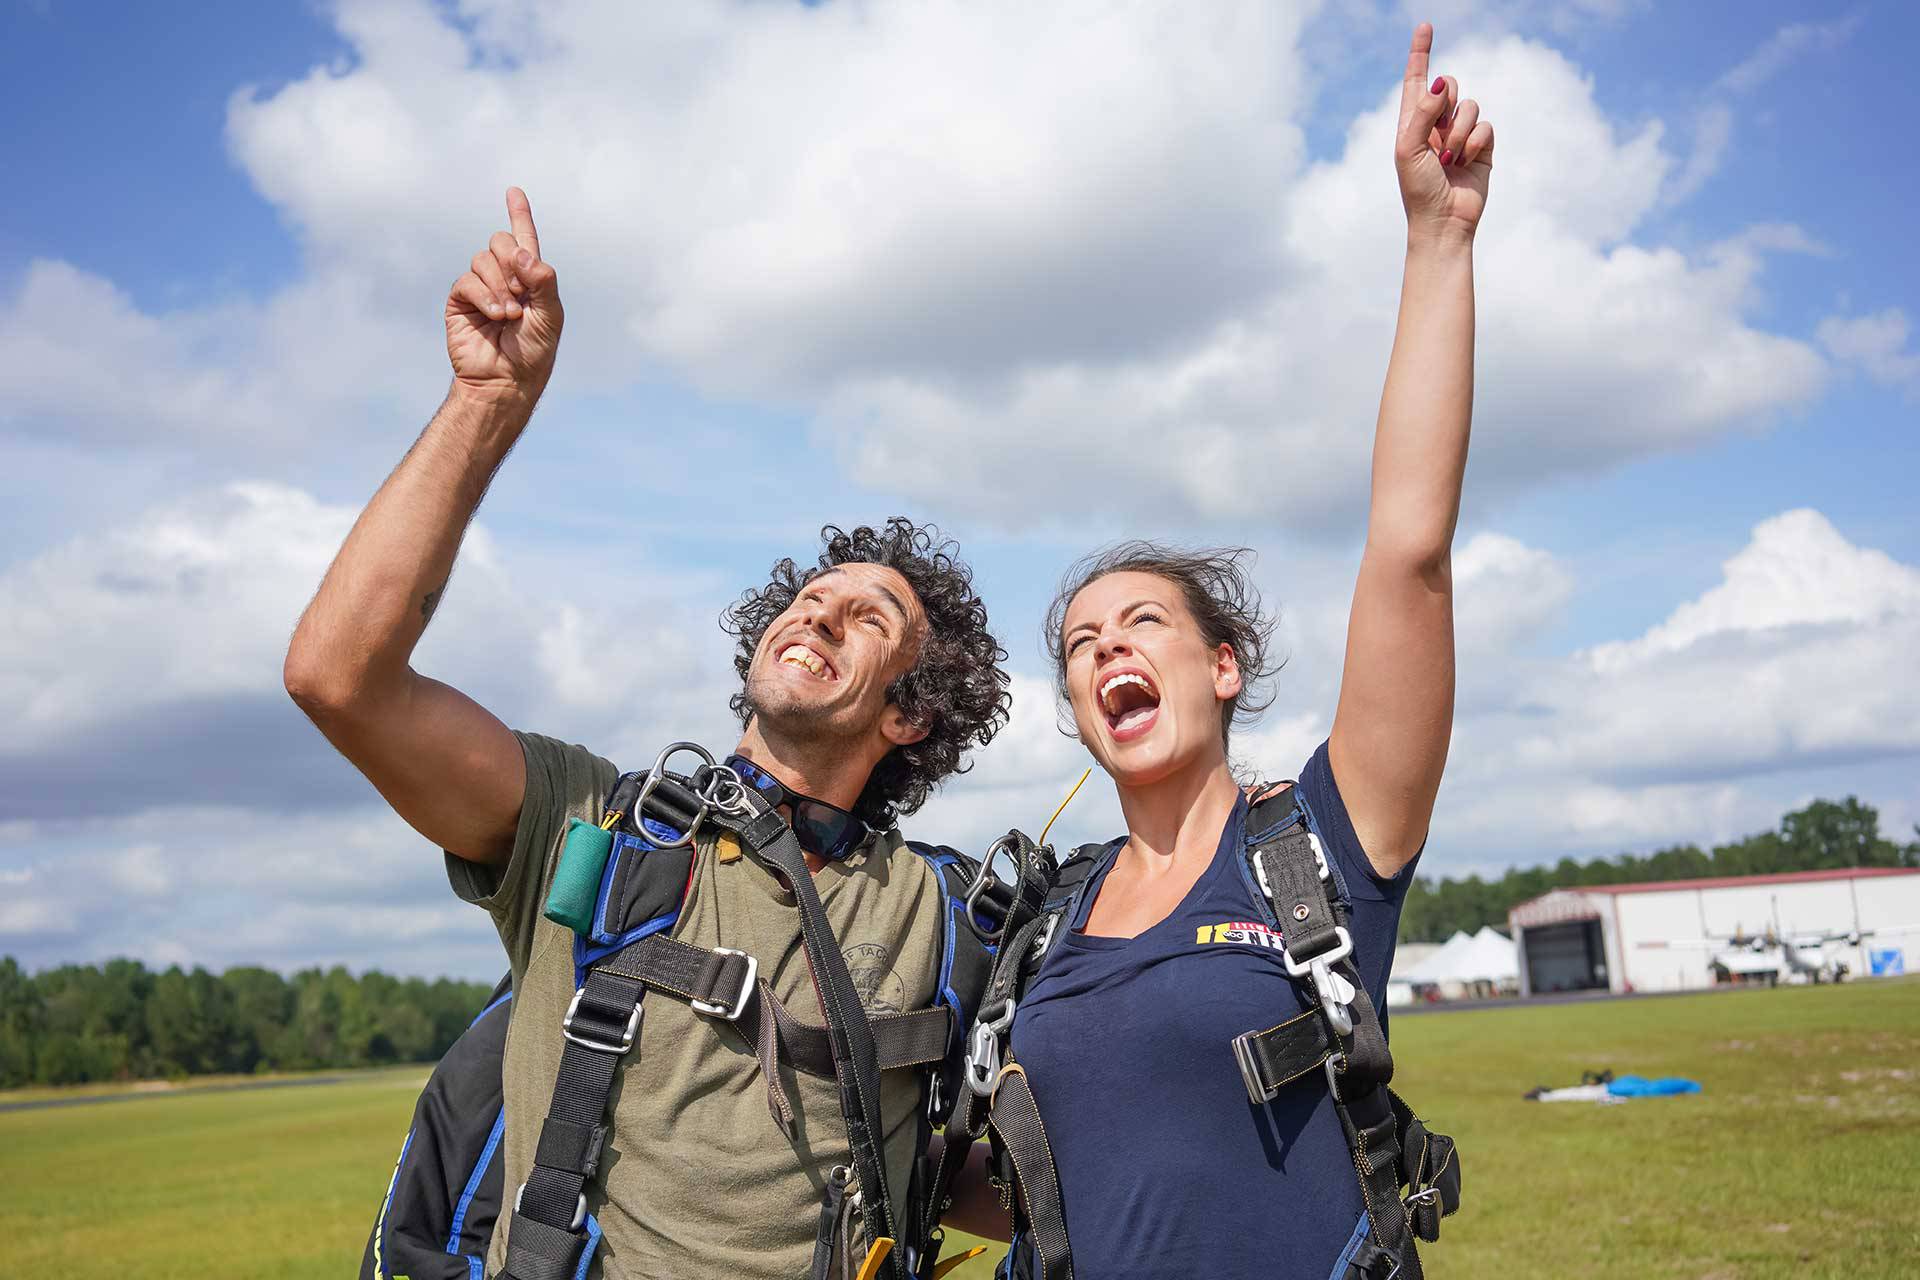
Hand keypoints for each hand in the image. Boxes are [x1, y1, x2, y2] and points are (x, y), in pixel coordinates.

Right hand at [445, 187, 562, 406]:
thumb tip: (522, 252)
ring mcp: (480, 288)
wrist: (507, 381)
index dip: (519, 214)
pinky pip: (468, 280)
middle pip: (500, 240)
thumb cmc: (534, 352)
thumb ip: (543, 281)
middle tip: (522, 295)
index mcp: (530, 278)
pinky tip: (497, 316)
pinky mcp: (460, 300)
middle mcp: (503, 278)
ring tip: (510, 315)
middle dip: (512, 263)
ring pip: (483, 258)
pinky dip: (485, 296)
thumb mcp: (551, 316)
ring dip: (501, 285)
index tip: (514, 190)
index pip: (524, 239)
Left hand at [1394, 24, 1492, 245]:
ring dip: (1460, 132)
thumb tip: (1441, 80)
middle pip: (1450, 85)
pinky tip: (1466, 163)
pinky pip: (1486, 125)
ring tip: (1449, 159)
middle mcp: (1436, 124)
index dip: (1421, 53)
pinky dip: (1475, 143)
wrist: (1443, 222)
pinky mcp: (1482, 147)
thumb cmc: (1418, 189)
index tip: (1425, 26)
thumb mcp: (1409, 147)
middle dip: (1447, 102)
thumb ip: (1423, 111)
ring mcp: (1460, 135)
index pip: (1417, 80)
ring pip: (1471, 106)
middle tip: (1438, 131)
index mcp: (1412, 122)